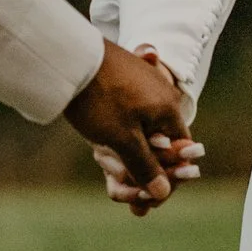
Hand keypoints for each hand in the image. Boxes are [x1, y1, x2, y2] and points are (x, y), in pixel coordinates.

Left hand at [67, 41, 201, 214]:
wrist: (70, 56)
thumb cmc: (99, 100)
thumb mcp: (123, 140)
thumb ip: (146, 167)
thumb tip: (163, 193)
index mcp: (168, 109)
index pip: (181, 150)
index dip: (168, 176)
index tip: (148, 195)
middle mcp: (162, 95)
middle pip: (163, 141)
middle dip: (146, 168)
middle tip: (121, 187)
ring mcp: (144, 84)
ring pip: (145, 128)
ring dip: (130, 152)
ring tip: (104, 162)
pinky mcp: (125, 78)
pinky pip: (131, 113)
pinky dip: (120, 131)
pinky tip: (100, 141)